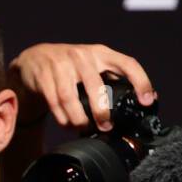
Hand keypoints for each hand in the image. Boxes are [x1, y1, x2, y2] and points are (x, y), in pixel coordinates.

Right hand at [9, 43, 154, 130]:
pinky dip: (61, 117)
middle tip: (105, 128)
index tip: (147, 101)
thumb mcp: (93, 67)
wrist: (35, 60)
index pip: (127, 64)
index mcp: (101, 53)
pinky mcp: (43, 75)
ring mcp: (61, 64)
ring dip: (77, 119)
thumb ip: (111, 80)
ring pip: (70, 98)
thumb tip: (144, 101)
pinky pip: (54, 102)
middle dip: (101, 112)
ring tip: (81, 128)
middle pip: (95, 86)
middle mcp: (82, 56)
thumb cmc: (70, 68)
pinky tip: (67, 123)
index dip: (140, 81)